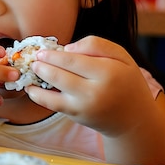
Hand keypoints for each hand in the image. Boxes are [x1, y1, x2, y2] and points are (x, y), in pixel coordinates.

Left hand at [25, 35, 153, 136]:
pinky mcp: (76, 115)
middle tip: (35, 58)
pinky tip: (30, 88)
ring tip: (32, 68)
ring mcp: (84, 104)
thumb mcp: (122, 57)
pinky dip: (37, 95)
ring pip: (54, 87)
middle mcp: (96, 90)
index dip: (55, 54)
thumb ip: (97, 45)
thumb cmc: (125, 82)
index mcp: (110, 71)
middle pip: (61, 73)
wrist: (133, 118)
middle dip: (43, 64)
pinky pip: (51, 104)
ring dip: (38, 76)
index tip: (44, 50)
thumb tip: (67, 48)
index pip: (75, 59)